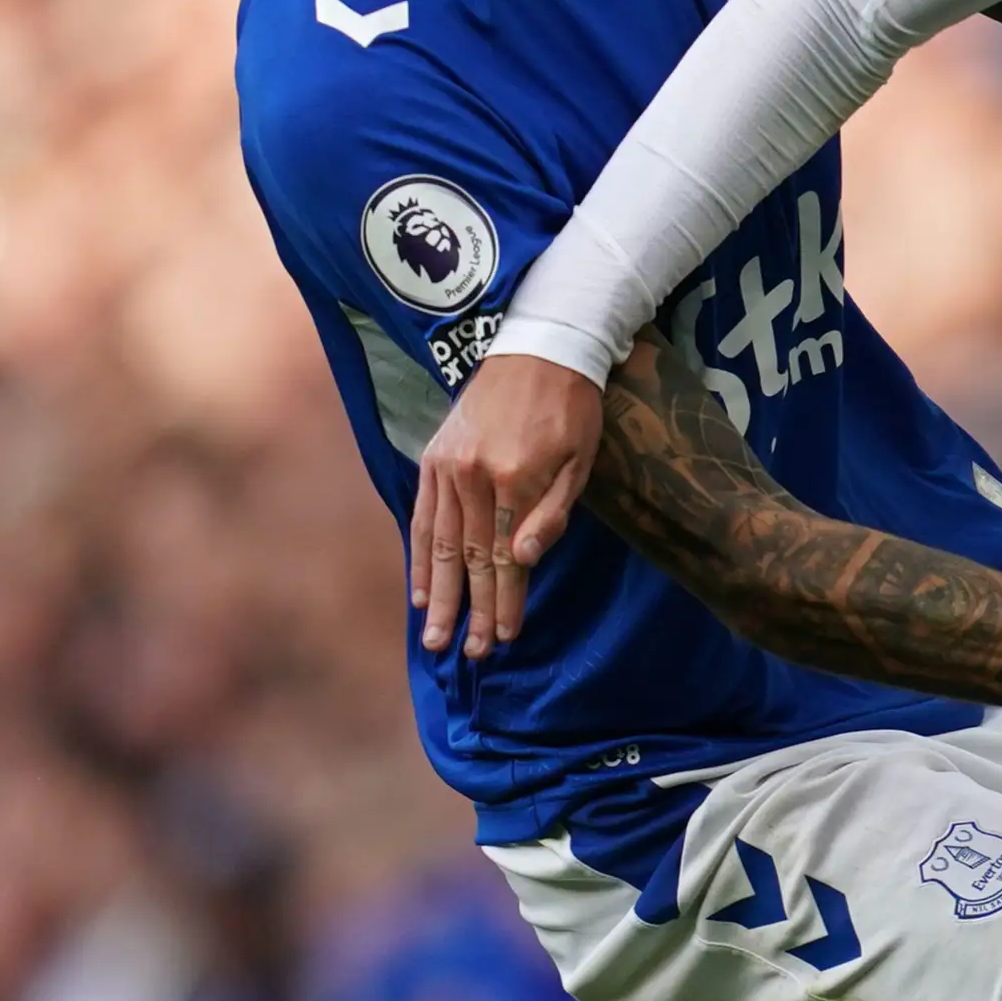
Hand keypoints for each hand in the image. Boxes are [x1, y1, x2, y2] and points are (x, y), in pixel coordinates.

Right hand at [411, 351, 606, 656]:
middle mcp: (473, 476)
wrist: (539, 347)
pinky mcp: (433, 458)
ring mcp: (447, 467)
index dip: (505, 600)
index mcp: (515, 478)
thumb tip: (522, 560)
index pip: (507, 557)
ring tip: (435, 635)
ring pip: (441, 544)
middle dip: (469, 610)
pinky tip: (420, 589)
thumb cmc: (572, 408)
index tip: (503, 637)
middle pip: (471, 558)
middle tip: (466, 653)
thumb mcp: (581, 460)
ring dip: (439, 594)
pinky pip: (423, 517)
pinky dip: (421, 556)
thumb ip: (552, 513)